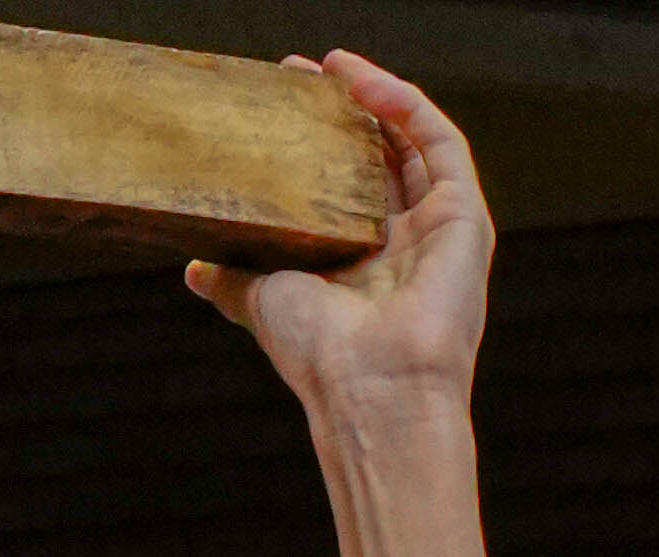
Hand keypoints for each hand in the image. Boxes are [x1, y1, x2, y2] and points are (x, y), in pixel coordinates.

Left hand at [191, 56, 491, 423]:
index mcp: (361, 269)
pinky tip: (364, 84)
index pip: (342, 189)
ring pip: (410, 143)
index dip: (315, 144)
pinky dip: (403, 105)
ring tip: (332, 67)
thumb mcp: (264, 301)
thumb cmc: (321, 355)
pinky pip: (438, 142)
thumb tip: (194, 269)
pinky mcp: (465, 217)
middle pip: (377, 160)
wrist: (372, 386)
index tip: (281, 105)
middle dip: (341, 113)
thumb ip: (233, 279)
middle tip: (300, 77)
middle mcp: (403, 248)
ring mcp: (438, 231)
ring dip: (374, 98)